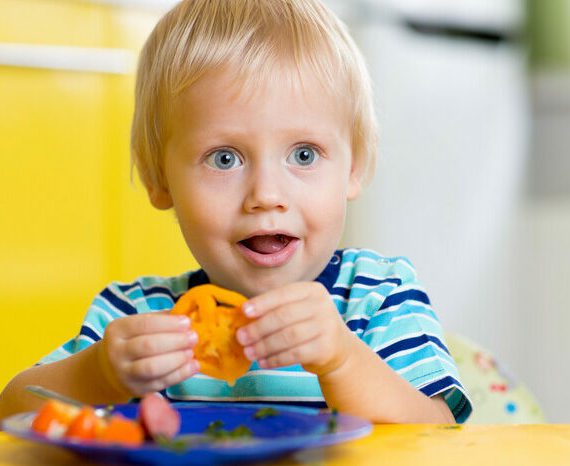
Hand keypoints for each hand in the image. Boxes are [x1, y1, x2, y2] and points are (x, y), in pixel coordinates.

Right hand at [98, 312, 199, 396]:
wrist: (112, 369)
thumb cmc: (134, 340)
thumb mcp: (139, 324)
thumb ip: (161, 319)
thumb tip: (188, 315)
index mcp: (119, 330)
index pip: (144, 324)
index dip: (168, 323)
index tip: (187, 322)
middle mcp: (118, 352)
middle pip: (148, 346)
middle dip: (175, 341)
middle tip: (194, 337)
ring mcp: (126, 373)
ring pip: (152, 367)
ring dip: (177, 359)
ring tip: (191, 352)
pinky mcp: (138, 389)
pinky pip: (161, 383)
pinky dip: (180, 374)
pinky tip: (193, 366)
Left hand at [236, 282, 352, 375]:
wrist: (339, 348)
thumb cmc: (309, 325)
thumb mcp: (298, 309)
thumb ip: (275, 308)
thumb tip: (243, 316)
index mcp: (312, 290)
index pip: (283, 294)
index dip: (262, 303)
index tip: (244, 312)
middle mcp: (322, 305)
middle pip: (283, 316)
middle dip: (259, 328)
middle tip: (241, 337)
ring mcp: (326, 327)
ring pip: (288, 337)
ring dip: (264, 346)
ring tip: (249, 353)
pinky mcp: (326, 348)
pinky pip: (295, 354)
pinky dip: (276, 359)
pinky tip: (263, 362)